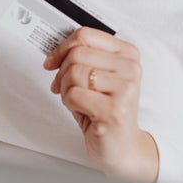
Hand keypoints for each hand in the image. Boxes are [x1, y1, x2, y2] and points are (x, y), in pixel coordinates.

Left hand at [43, 27, 157, 182]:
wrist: (123, 147)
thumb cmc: (107, 111)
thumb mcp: (97, 77)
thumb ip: (82, 58)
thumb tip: (53, 51)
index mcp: (127, 54)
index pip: (86, 35)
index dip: (62, 47)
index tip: (52, 61)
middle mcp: (130, 69)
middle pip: (77, 54)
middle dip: (62, 73)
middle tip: (64, 88)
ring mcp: (125, 89)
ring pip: (74, 73)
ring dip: (66, 90)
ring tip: (77, 101)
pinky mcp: (114, 110)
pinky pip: (74, 95)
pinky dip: (69, 104)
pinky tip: (82, 111)